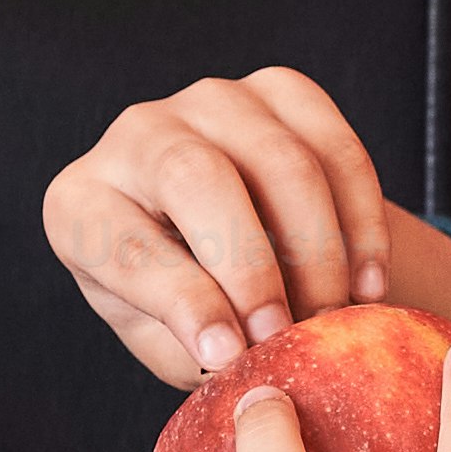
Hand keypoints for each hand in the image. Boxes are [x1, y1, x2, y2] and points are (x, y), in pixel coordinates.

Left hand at [45, 71, 450, 380]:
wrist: (237, 246)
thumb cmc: (190, 304)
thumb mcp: (172, 343)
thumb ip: (200, 351)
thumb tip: (245, 362)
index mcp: (82, 205)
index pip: (126, 246)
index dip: (184, 303)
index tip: (231, 355)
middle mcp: (134, 135)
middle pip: (195, 177)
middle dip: (251, 265)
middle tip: (287, 333)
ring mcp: (209, 100)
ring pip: (280, 162)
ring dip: (318, 252)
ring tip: (333, 318)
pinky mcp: (279, 89)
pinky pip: (334, 146)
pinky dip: (360, 221)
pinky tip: (368, 284)